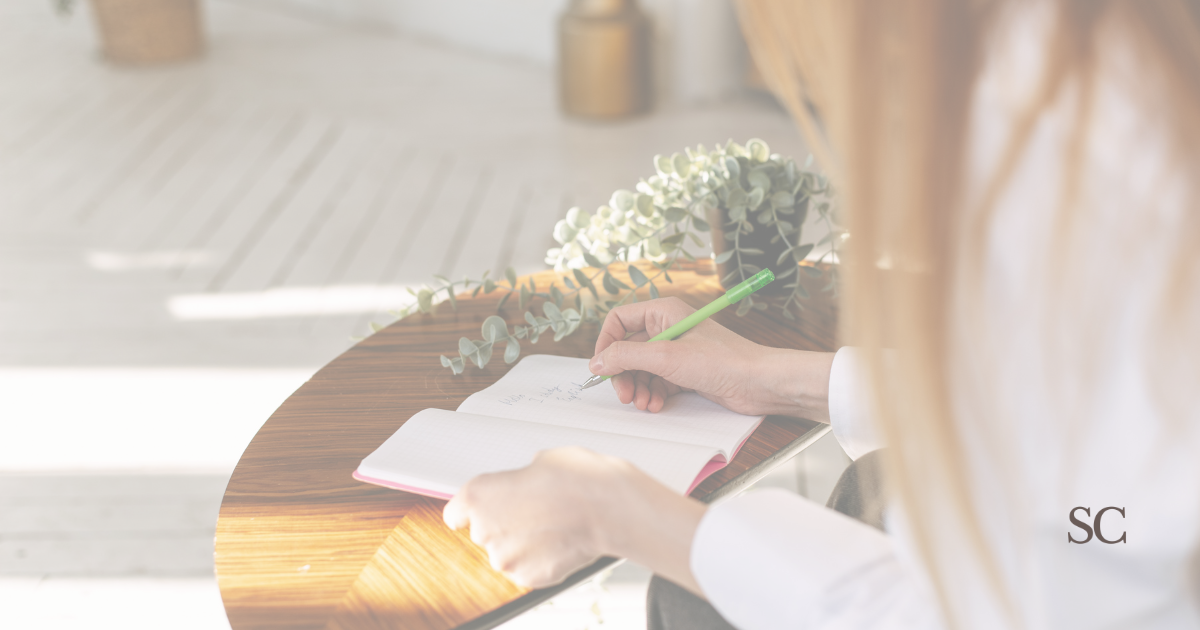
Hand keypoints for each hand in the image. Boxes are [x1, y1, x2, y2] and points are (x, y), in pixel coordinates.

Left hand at [443, 446, 704, 592]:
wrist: (609, 508)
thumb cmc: (579, 479)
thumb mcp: (542, 461)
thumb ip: (521, 478)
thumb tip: (526, 484)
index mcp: (479, 494)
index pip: (455, 512)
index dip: (469, 512)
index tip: (473, 514)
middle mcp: (485, 529)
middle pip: (485, 531)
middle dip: (507, 522)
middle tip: (536, 510)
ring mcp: (506, 558)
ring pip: (508, 552)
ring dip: (524, 543)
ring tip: (554, 526)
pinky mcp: (528, 578)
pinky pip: (528, 569)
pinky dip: (541, 560)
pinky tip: (560, 542)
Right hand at [590, 297, 834, 418]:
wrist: (759, 383)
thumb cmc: (722, 361)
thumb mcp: (666, 357)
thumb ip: (626, 357)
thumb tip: (596, 362)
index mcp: (663, 312)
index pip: (619, 321)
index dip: (606, 344)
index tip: (601, 367)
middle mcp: (668, 328)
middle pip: (628, 349)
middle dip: (624, 374)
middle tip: (625, 395)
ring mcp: (677, 352)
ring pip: (641, 370)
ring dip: (638, 388)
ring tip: (644, 404)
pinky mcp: (685, 373)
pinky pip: (657, 383)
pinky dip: (653, 395)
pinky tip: (657, 405)